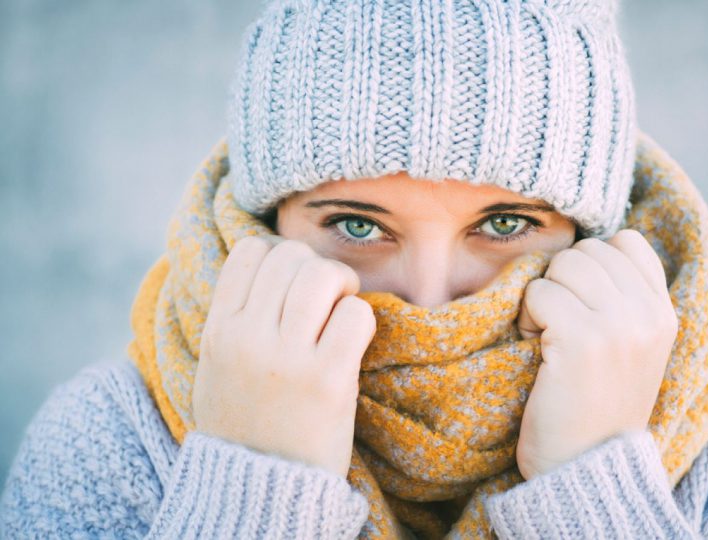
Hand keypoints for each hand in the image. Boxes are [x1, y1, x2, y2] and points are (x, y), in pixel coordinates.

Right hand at [192, 236, 375, 477]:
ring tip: (342, 308)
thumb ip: (234, 318)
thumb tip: (267, 264)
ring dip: (342, 284)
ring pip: (323, 275)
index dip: (280, 254)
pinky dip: (361, 318)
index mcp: (218, 331)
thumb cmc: (244, 423)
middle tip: (328, 294)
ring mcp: (288, 359)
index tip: (293, 278)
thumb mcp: (217, 367)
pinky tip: (353, 340)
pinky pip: (356, 314)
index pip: (251, 251)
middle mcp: (248, 338)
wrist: (260, 489)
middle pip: (292, 256)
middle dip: (317, 267)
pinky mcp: (328, 379)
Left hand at [515, 229, 677, 479]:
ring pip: (561, 265)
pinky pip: (538, 293)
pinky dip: (527, 317)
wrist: (585, 464)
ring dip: (542, 297)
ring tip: (547, 335)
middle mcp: (647, 314)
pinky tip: (536, 347)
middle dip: (560, 281)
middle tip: (558, 323)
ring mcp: (618, 325)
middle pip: (586, 251)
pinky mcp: (581, 339)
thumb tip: (581, 251)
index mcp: (663, 313)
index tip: (580, 300)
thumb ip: (622, 299)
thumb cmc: (595, 404)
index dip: (590, 262)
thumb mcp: (630, 348)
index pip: (626, 241)